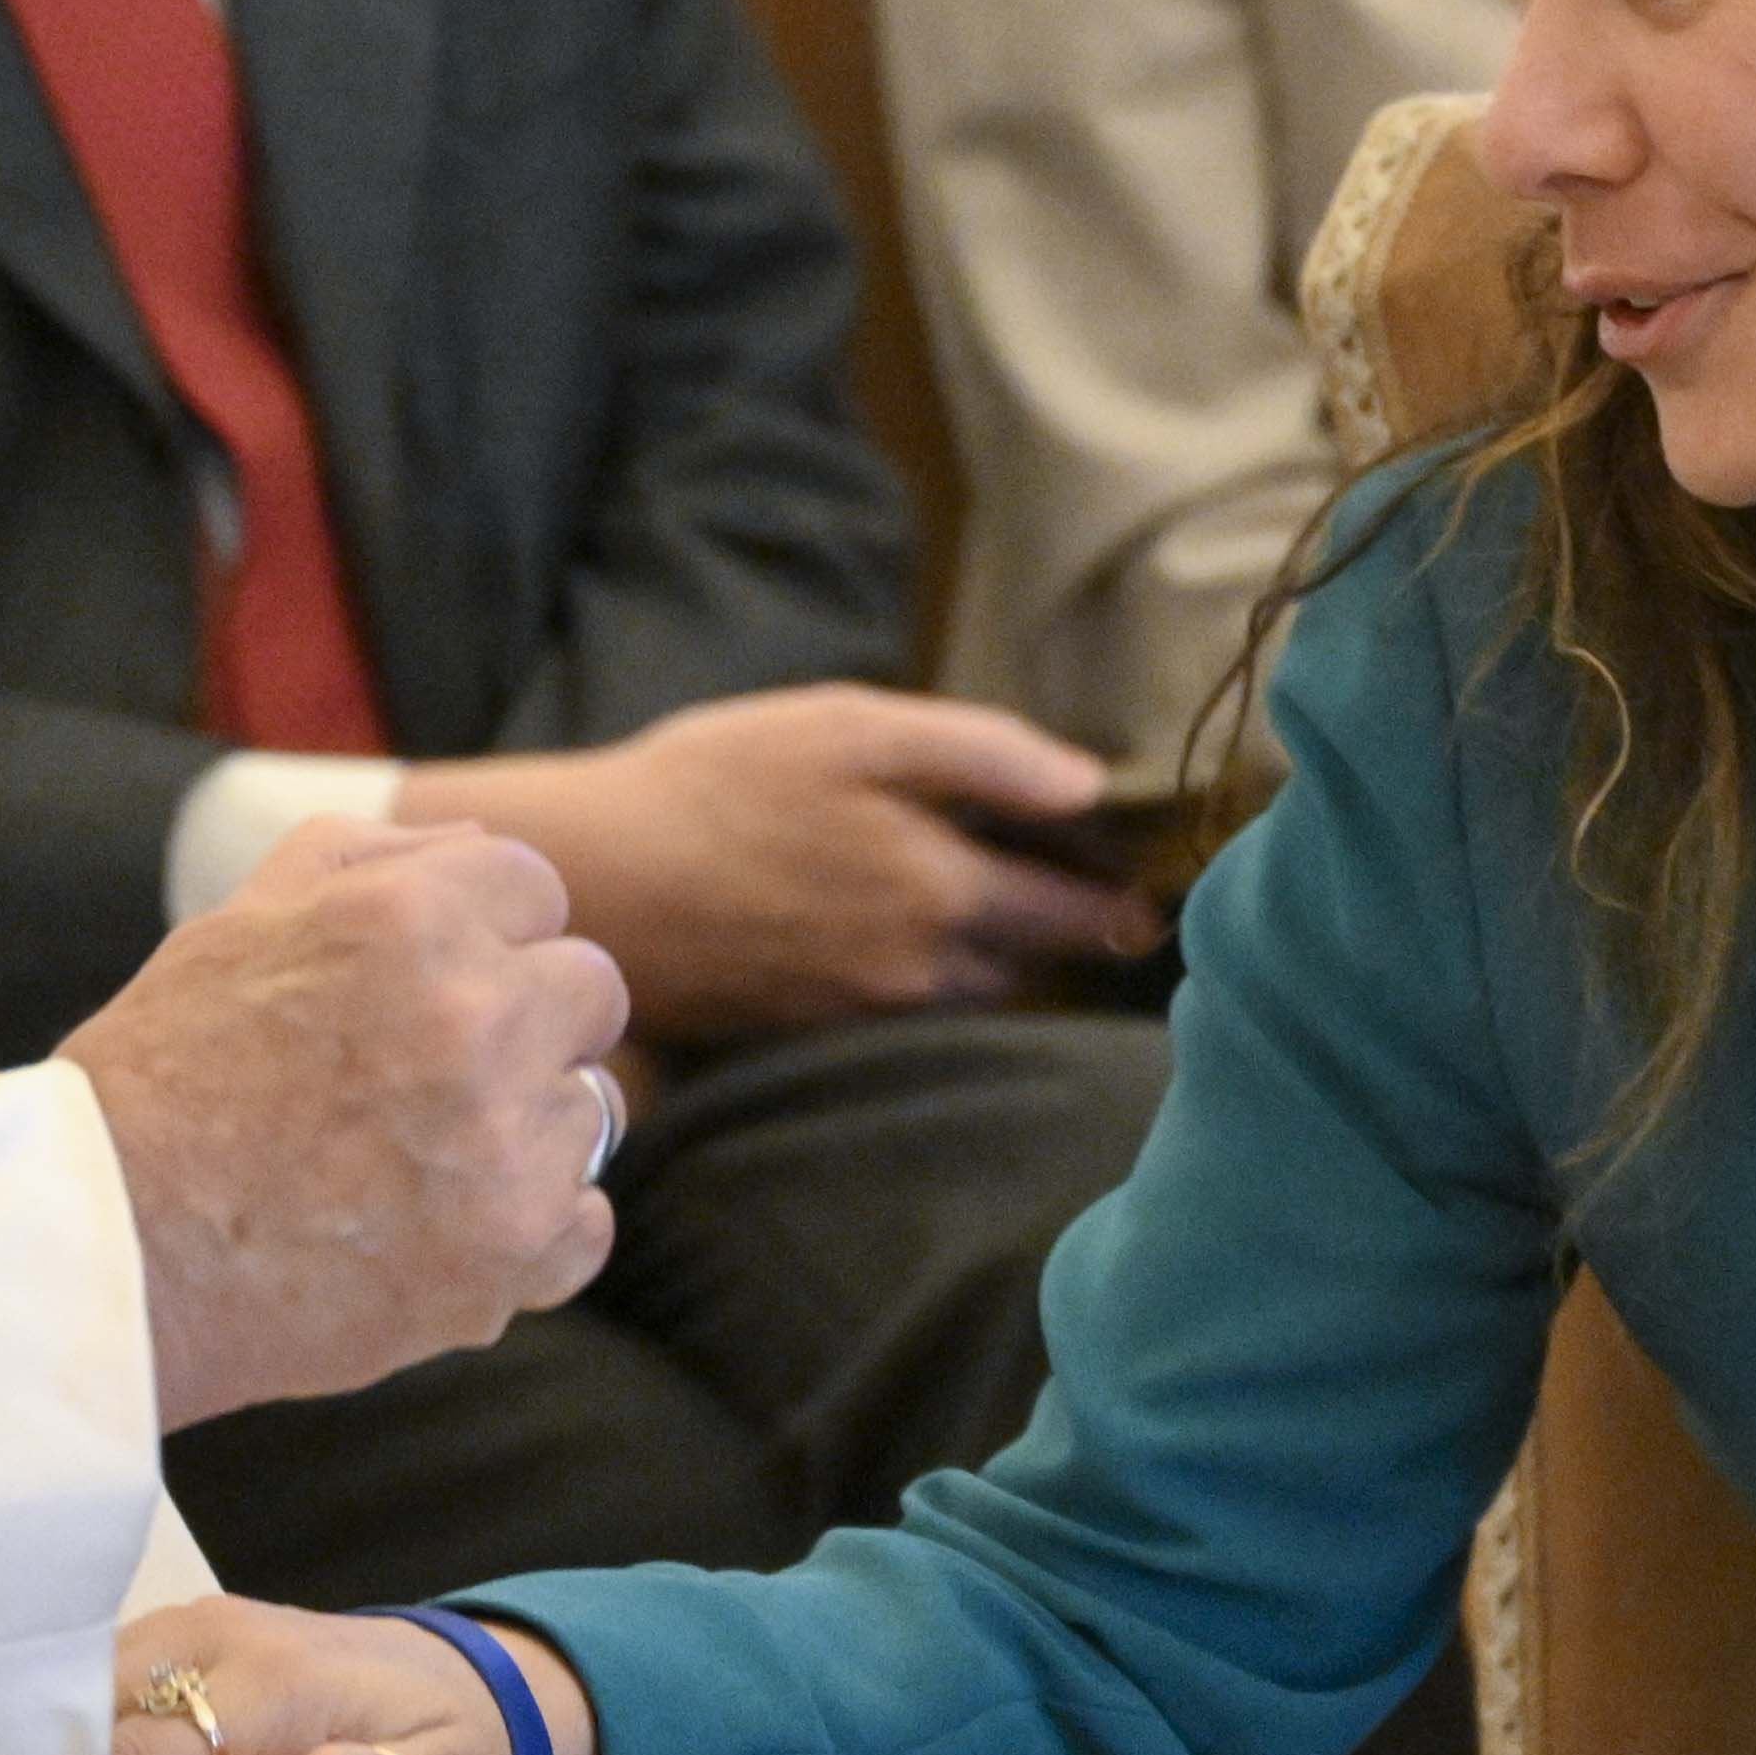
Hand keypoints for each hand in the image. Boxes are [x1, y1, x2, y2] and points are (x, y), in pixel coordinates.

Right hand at [64, 817, 629, 1428]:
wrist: (110, 1257)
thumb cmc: (165, 1081)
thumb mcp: (240, 923)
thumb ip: (368, 857)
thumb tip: (482, 846)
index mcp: (412, 916)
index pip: (537, 890)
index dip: (487, 938)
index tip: (431, 993)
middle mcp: (475, 1014)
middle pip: (591, 992)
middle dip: (527, 1025)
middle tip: (434, 1080)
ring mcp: (503, 1139)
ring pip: (590, 1109)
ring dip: (523, 1131)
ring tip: (415, 1162)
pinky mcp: (514, 1251)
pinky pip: (587, 1223)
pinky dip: (531, 1236)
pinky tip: (440, 1231)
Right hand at [399, 687, 1153, 1048]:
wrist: (594, 886)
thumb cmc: (720, 786)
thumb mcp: (853, 731)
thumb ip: (982, 755)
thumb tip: (1090, 787)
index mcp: (947, 893)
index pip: (1080, 913)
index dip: (1127, 896)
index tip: (1161, 883)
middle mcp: (923, 969)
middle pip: (1035, 960)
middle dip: (1078, 932)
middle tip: (1116, 904)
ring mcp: (867, 1006)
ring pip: (975, 985)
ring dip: (1007, 953)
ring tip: (1019, 907)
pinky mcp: (814, 1023)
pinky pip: (909, 1002)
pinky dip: (936, 967)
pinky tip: (912, 925)